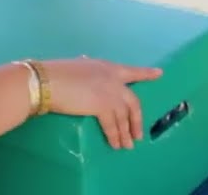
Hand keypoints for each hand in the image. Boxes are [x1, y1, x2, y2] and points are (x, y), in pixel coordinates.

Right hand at [37, 57, 161, 148]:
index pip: (132, 71)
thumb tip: (86, 62)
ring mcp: (110, 93)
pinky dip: (115, 136)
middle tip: (138, 134)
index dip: (146, 74)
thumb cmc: (58, 72)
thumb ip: (87, 67)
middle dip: (136, 120)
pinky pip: (113, 126)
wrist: (48, 81)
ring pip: (124, 117)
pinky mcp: (103, 107)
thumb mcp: (78, 65)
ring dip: (126, 133)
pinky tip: (116, 144)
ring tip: (127, 146)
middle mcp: (114, 79)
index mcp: (108, 67)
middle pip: (133, 102)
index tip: (160, 74)